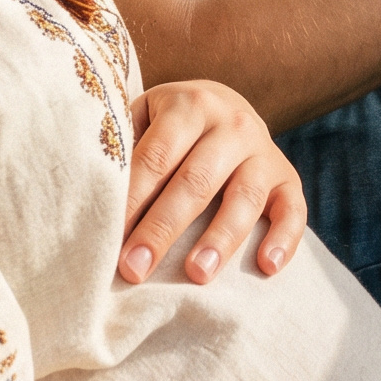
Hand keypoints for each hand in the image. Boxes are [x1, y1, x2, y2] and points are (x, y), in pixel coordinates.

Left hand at [119, 79, 306, 285]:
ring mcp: (263, 151)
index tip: (107, 241)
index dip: (130, 201)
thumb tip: (87, 200)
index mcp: (189, 105)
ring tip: (196, 276)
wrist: (224, 109)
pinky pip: (293, 210)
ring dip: (220, 239)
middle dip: (162, 228)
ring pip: (245, 197)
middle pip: (196, 180)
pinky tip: (266, 267)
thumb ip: (124, 150)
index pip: (156, 157)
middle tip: (135, 270)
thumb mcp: (145, 120)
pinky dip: (284, 239)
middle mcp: (232, 123)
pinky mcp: (288, 178)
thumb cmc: (169, 129)